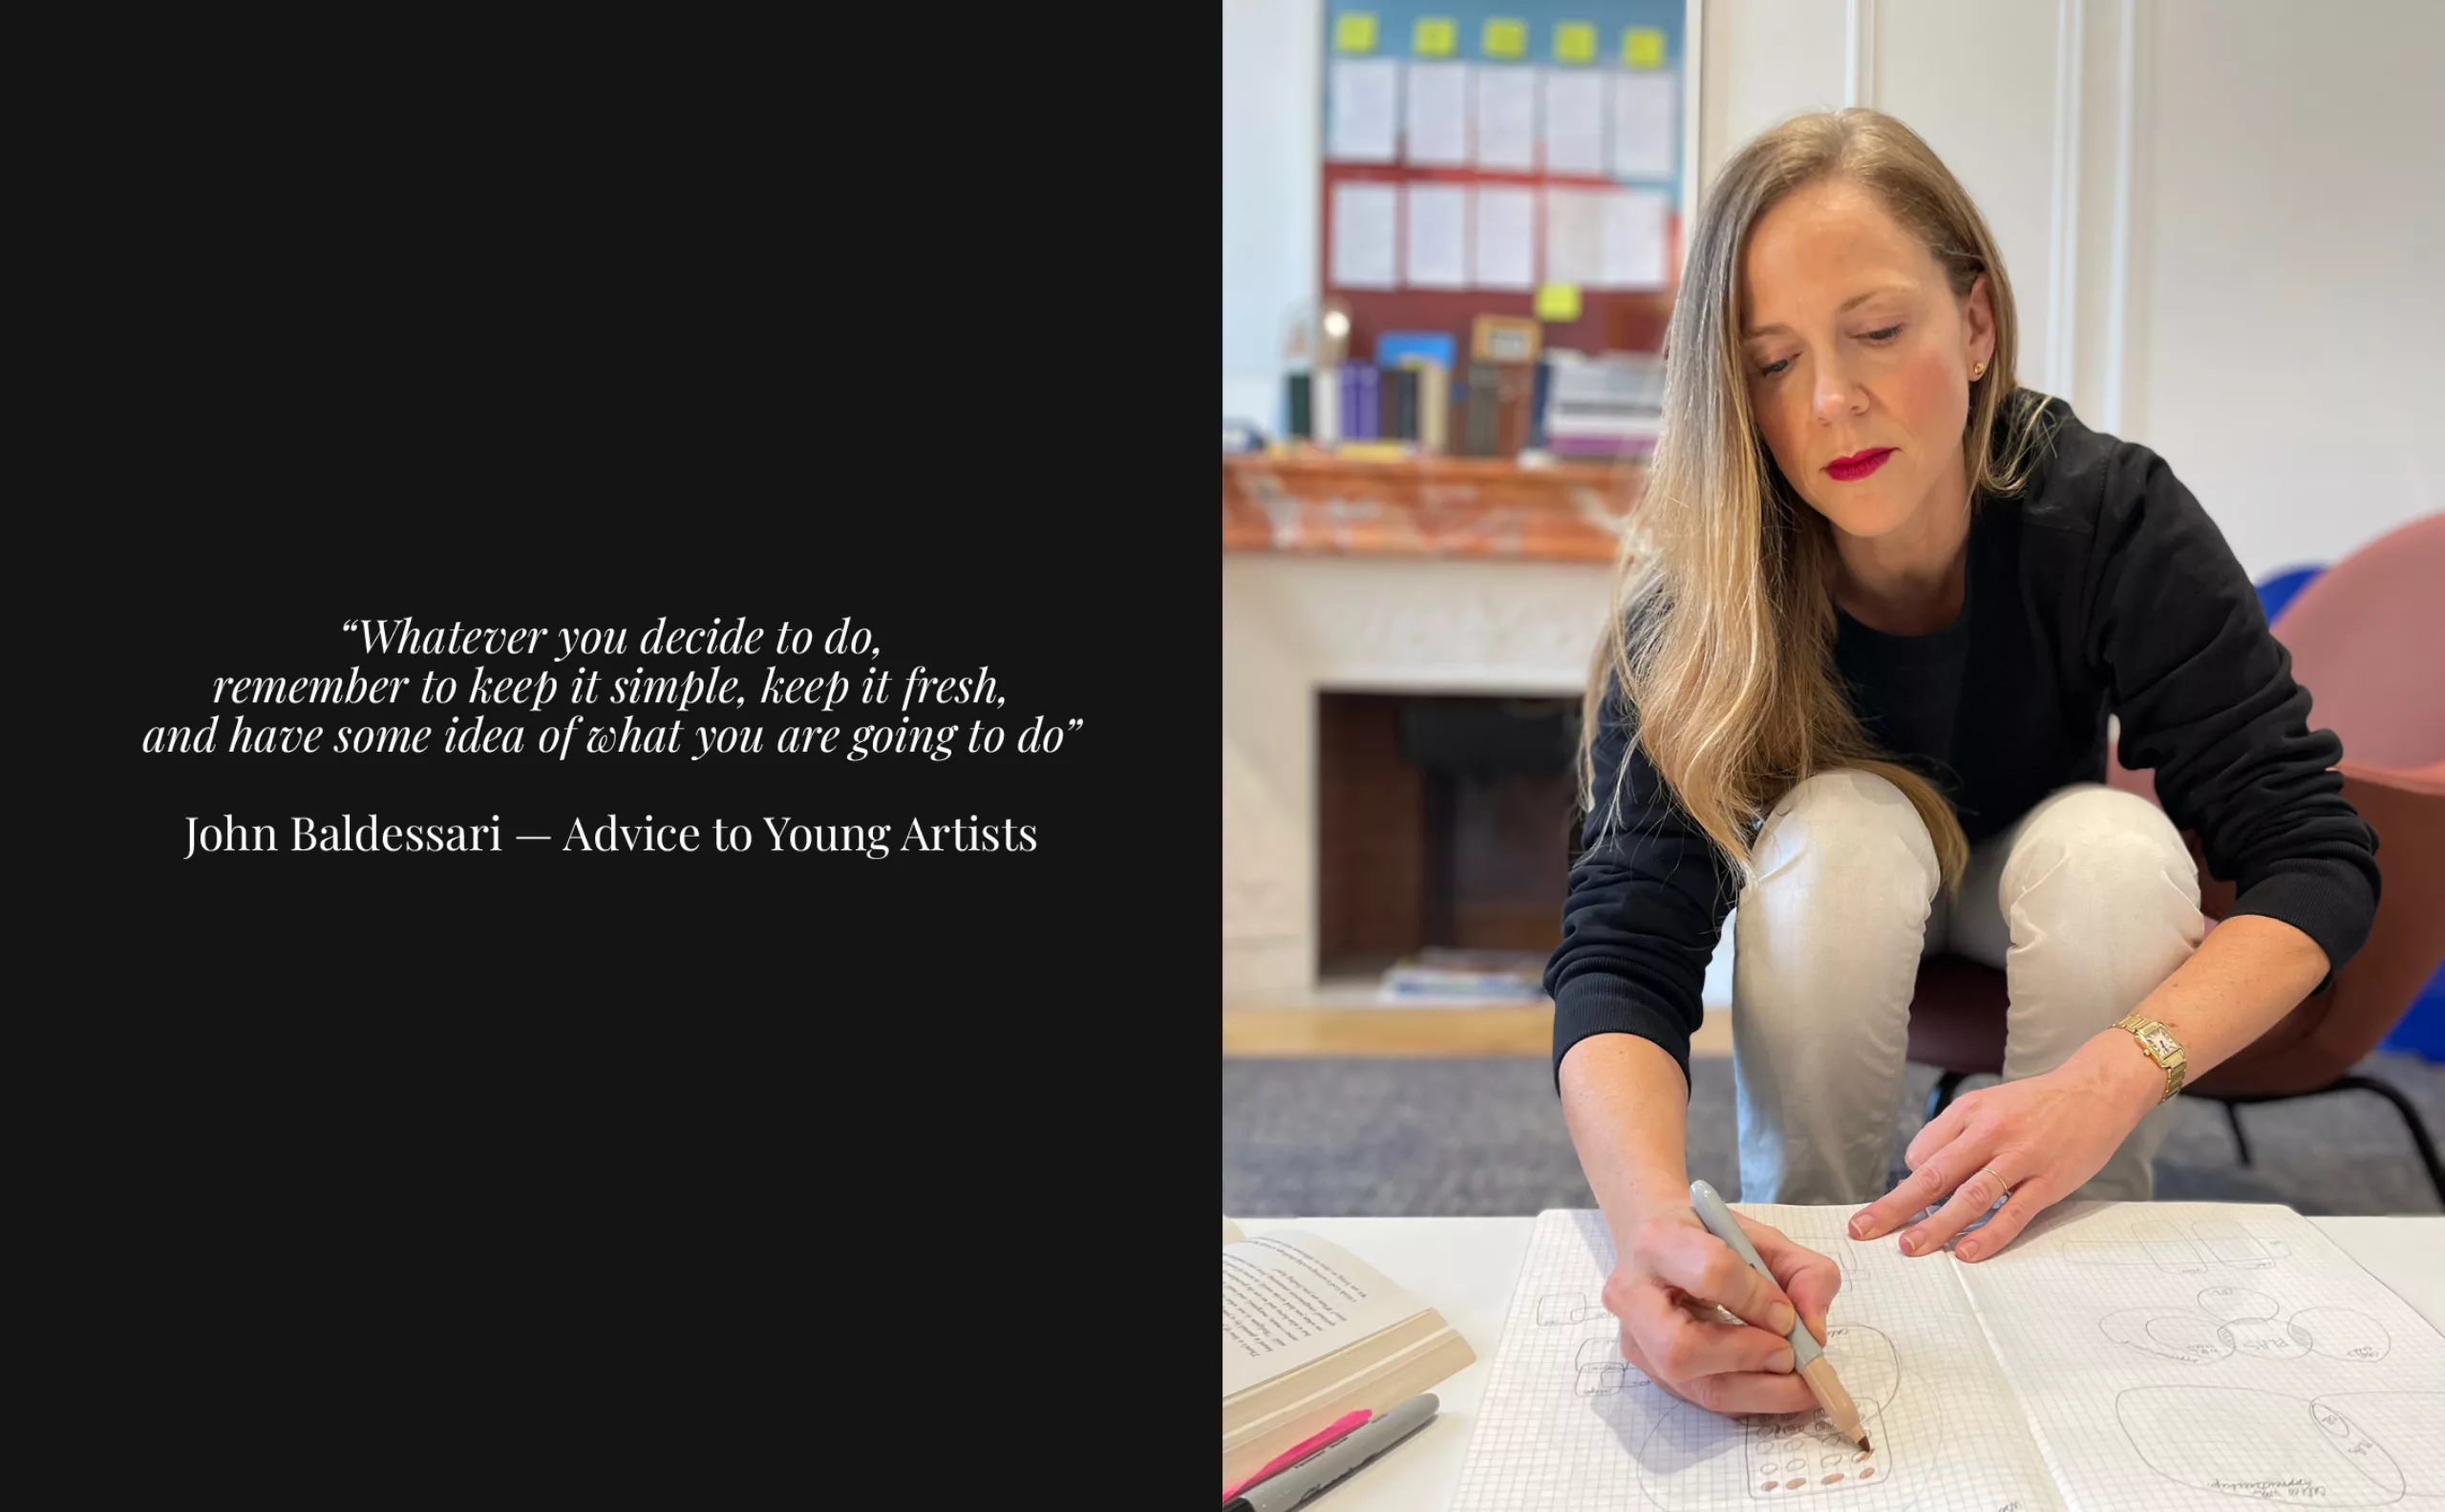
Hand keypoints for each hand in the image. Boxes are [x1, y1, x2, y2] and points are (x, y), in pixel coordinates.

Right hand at [1602, 1207, 1839, 1415]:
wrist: (1654, 1244)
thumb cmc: (1709, 1237)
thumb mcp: (1763, 1237)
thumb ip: (1804, 1272)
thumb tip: (1814, 1332)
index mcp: (1659, 1241)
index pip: (1710, 1273)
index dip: (1758, 1298)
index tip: (1788, 1313)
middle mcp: (1633, 1295)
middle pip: (1682, 1349)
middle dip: (1749, 1359)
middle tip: (1790, 1356)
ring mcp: (1635, 1340)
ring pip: (1695, 1387)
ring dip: (1759, 1391)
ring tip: (1797, 1379)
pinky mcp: (1649, 1371)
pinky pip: (1705, 1399)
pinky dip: (1750, 1397)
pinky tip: (1773, 1382)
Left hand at [1849, 1035, 2159, 1260]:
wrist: (2096, 1091)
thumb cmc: (2035, 1104)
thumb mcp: (1986, 1103)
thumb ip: (1952, 1132)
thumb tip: (1917, 1168)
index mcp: (1969, 1113)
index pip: (1922, 1154)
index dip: (1905, 1185)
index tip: (1889, 1212)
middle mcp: (1990, 1133)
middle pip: (1934, 1176)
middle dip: (1895, 1206)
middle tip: (1863, 1230)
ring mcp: (2021, 1158)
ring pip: (1971, 1197)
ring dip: (1936, 1225)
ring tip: (1909, 1247)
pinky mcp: (2050, 1181)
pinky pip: (2014, 1213)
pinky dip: (1988, 1235)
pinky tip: (1964, 1252)